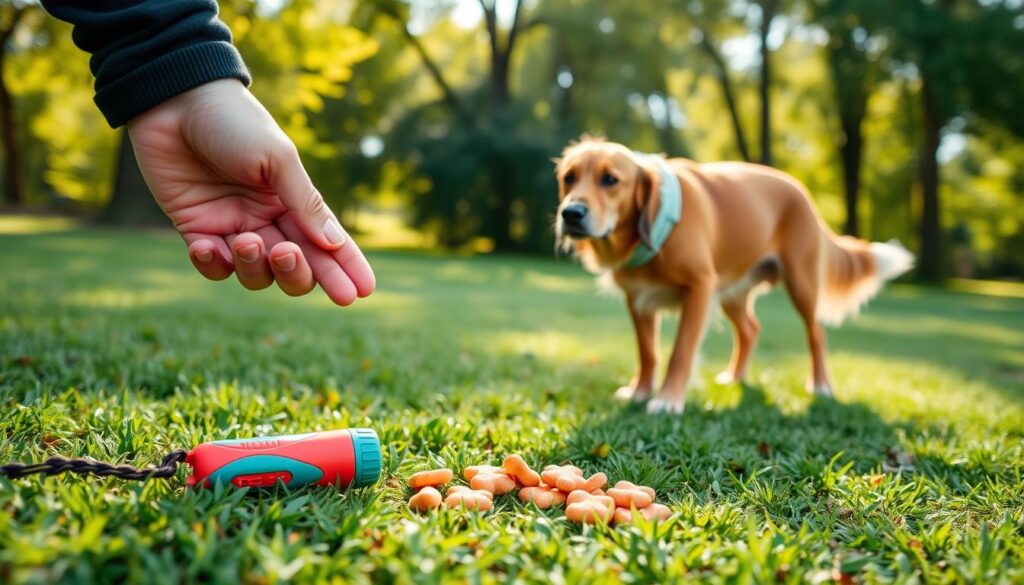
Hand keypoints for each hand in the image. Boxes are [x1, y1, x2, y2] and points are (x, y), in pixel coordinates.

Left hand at [127, 79, 374, 305]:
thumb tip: (334, 245)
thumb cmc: (233, 122)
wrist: (173, 100)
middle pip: (294, 269)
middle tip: (286, 255)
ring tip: (244, 240)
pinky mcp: (196, 229)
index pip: (328, 243)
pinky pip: (212, 266)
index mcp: (294, 200)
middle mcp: (267, 219)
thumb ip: (305, 204)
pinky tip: (206, 246)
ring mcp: (232, 226)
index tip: (362, 291)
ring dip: (253, 266)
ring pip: (255, 274)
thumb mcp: (277, 159)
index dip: (346, 268)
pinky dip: (212, 264)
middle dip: (298, 273)